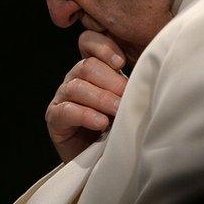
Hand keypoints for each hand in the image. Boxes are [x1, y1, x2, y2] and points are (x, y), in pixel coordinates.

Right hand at [46, 31, 128, 161]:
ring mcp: (62, 97)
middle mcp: (75, 78)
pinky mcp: (54, 118)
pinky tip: (101, 123)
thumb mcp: (129, 101)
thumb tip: (149, 72)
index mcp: (93, 69)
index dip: (103, 47)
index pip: (89, 43)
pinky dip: (86, 115)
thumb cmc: (120, 128)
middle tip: (127, 96)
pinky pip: (66, 110)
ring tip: (117, 112)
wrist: (104, 161)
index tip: (121, 62)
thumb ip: (132, 85)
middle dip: (111, 81)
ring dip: (102, 99)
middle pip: (87, 66)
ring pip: (78, 86)